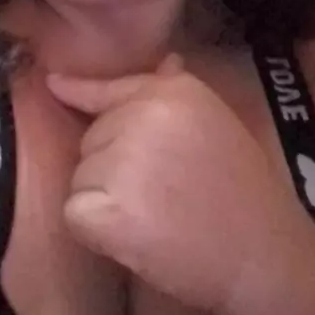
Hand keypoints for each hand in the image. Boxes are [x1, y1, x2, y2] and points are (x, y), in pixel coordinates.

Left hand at [47, 56, 302, 314]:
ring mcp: (122, 160)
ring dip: (106, 201)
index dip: (80, 91)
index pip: (110, 89)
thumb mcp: (216, 124)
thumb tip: (166, 62)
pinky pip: (76, 213)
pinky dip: (96, 231)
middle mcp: (142, 116)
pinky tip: (137, 236)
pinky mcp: (105, 207)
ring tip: (157, 215)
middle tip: (164, 192)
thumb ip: (181, 94)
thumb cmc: (243, 191)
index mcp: (172, 92)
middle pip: (92, 139)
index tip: (53, 84)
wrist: (261, 253)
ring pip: (82, 177)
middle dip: (114, 167)